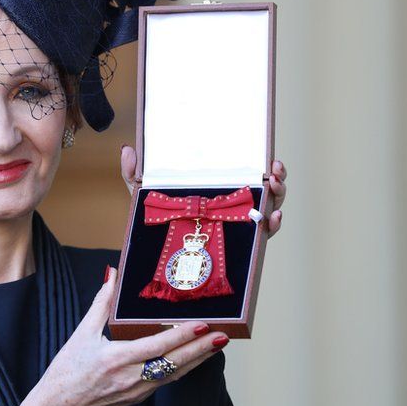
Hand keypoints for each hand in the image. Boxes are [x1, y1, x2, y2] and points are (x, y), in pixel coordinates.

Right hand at [23, 266, 227, 405]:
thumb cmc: (67, 371)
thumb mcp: (82, 334)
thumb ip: (101, 304)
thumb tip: (113, 275)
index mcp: (117, 359)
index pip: (158, 346)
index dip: (182, 336)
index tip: (202, 325)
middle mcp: (132, 378)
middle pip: (175, 362)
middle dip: (202, 349)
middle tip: (222, 335)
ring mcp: (138, 391)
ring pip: (176, 374)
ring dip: (198, 359)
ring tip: (217, 344)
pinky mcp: (139, 398)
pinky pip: (167, 381)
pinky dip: (183, 368)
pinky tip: (194, 358)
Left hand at [119, 146, 286, 238]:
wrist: (157, 256)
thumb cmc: (157, 220)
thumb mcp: (145, 196)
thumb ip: (134, 174)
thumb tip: (127, 149)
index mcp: (218, 188)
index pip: (246, 171)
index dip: (263, 163)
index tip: (270, 157)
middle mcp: (233, 205)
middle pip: (265, 189)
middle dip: (278, 178)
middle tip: (275, 172)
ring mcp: (238, 224)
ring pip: (269, 208)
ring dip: (279, 197)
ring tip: (275, 188)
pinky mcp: (240, 244)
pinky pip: (263, 236)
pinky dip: (273, 225)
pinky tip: (273, 218)